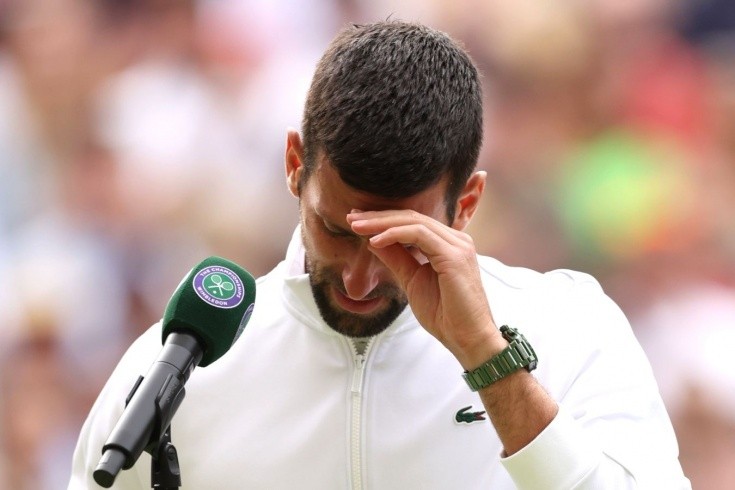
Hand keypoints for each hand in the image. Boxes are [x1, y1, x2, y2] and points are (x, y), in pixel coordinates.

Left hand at [347, 209, 503, 367]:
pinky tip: (375, 241)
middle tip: (351, 217)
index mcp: (448, 244)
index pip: (412, 222)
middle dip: (378, 216)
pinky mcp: (455, 255)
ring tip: (357, 226)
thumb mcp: (411, 280)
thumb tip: (373, 241)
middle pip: (412, 217)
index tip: (357, 221)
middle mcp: (456, 239)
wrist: (466, 338)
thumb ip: (396, 258)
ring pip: (414, 222)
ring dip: (382, 223)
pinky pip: (419, 235)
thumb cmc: (445, 315)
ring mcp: (458, 245)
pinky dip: (395, 235)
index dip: (383, 219)